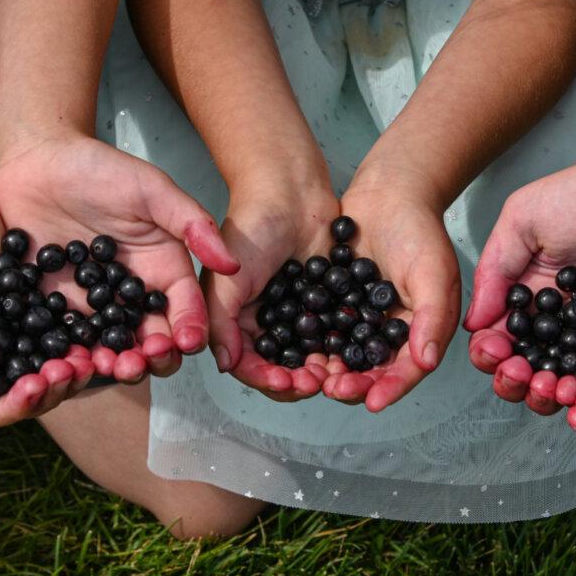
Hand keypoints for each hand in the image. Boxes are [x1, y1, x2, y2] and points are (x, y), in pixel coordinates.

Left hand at [0, 133, 236, 425]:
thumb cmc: (98, 168)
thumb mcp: (153, 190)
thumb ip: (193, 223)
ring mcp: (95, 306)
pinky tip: (70, 362)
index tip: (188, 341)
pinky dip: (71, 357)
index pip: (187, 310)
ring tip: (107, 364)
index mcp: (166, 272)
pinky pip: (67, 341)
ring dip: (114, 363)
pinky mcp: (57, 309)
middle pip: (154, 341)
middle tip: (141, 360)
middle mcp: (135, 295)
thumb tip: (232, 263)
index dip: (191, 329)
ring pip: (112, 348)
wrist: (36, 160)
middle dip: (153, 358)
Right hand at [203, 177, 340, 400]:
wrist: (290, 192)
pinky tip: (354, 352)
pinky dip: (345, 346)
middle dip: (299, 380)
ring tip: (335, 373)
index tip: (286, 382)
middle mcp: (270, 324)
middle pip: (285, 367)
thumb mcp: (226, 278)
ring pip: (313, 355)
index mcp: (239, 322)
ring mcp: (301, 315)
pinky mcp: (329, 303)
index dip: (266, 378)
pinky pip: (338, 332)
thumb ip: (220, 322)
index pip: (250, 364)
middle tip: (317, 382)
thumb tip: (228, 365)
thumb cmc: (251, 227)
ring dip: (324, 369)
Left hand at [319, 181, 460, 411]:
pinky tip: (293, 350)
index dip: (390, 388)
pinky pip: (322, 331)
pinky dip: (310, 343)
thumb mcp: (433, 271)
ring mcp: (361, 318)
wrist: (388, 191)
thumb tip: (426, 362)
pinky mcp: (335, 303)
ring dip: (327, 370)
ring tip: (310, 377)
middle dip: (352, 384)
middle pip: (371, 371)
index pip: (407, 369)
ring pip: (343, 356)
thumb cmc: (419, 228)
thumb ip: (432, 317)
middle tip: (331, 387)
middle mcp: (391, 331)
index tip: (371, 401)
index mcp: (421, 329)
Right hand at [464, 148, 575, 473]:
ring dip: (561, 399)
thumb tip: (472, 323)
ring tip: (561, 390)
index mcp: (531, 298)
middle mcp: (564, 324)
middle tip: (529, 376)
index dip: (493, 357)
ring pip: (575, 388)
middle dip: (522, 384)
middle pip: (533, 373)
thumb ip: (494, 270)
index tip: (498, 355)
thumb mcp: (525, 218)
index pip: (501, 341)